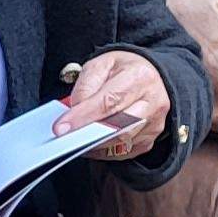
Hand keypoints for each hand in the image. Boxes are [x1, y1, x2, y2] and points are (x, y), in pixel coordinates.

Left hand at [54, 50, 171, 160]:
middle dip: (89, 134)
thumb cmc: (124, 70)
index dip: (83, 117)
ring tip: (77, 137)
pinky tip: (92, 142)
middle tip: (66, 136)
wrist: (150, 75)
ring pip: (121, 143)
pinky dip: (104, 151)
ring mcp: (155, 123)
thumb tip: (75, 111)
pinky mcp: (150, 138)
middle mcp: (152, 101)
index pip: (109, 101)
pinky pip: (124, 152)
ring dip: (95, 144)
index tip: (62, 128)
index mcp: (139, 76)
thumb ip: (86, 86)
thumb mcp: (101, 64)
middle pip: (119, 127)